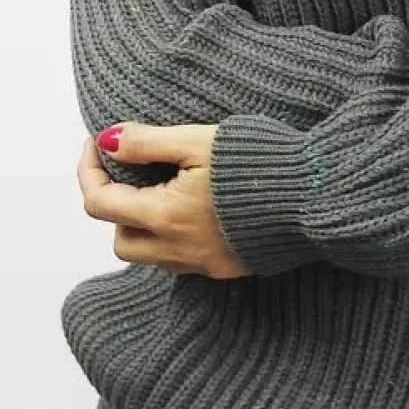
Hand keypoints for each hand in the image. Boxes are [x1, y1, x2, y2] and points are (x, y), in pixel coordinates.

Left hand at [76, 123, 252, 278]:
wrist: (319, 195)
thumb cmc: (261, 163)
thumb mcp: (198, 141)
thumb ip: (147, 142)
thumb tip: (107, 140)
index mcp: (167, 216)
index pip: (100, 203)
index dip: (89, 170)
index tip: (98, 144)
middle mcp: (179, 250)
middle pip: (121, 242)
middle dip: (117, 209)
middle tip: (135, 174)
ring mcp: (204, 264)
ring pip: (151, 256)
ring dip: (146, 227)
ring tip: (167, 190)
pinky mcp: (227, 268)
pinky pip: (183, 261)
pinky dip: (175, 238)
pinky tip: (197, 210)